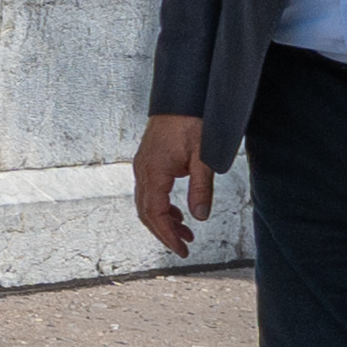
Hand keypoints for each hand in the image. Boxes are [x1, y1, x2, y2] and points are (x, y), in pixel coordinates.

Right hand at [133, 113, 211, 257]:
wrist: (182, 96)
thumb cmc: (192, 122)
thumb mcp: (203, 158)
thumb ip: (201, 189)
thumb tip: (200, 218)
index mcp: (153, 172)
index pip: (154, 214)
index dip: (167, 235)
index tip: (181, 250)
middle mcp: (143, 171)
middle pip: (146, 212)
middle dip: (164, 232)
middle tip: (184, 247)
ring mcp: (143, 165)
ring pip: (146, 203)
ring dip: (164, 220)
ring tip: (186, 232)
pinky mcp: (148, 161)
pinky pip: (150, 191)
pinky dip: (162, 206)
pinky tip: (178, 211)